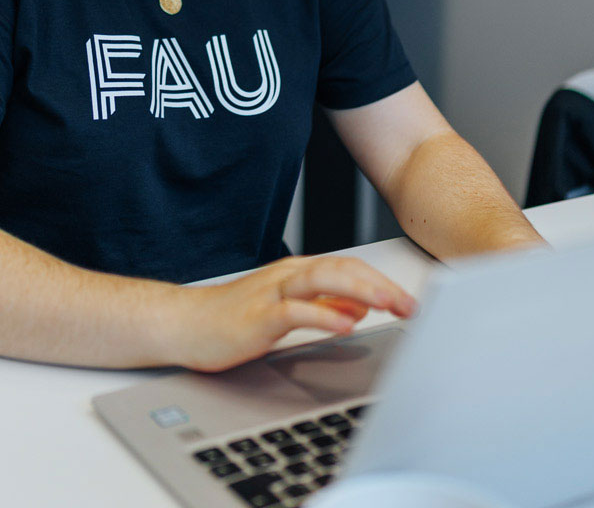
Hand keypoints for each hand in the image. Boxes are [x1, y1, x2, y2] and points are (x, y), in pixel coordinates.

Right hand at [168, 255, 418, 372]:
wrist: (183, 324)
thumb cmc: (231, 319)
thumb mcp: (286, 311)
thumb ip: (323, 307)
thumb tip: (360, 308)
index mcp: (297, 273)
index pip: (349, 268)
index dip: (382, 281)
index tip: (409, 300)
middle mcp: (287, 276)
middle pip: (342, 269)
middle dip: (380, 285)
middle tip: (409, 304)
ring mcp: (271, 293)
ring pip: (321, 280)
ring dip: (359, 291)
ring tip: (387, 304)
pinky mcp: (256, 316)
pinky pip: (295, 312)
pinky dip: (324, 316)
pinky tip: (346, 326)